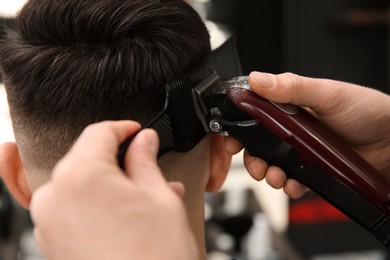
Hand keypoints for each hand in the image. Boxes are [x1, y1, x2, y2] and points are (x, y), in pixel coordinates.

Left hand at [30, 121, 197, 259]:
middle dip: (116, 158)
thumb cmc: (156, 259)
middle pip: (85, 158)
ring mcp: (49, 223)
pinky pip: (71, 208)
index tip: (137, 132)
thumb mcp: (160, 197)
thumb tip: (144, 141)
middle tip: (146, 165)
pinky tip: (123, 212)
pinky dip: (94, 203)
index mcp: (81, 176)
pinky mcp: (52, 243)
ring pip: (79, 184)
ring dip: (107, 182)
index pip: (99, 133)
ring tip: (140, 195)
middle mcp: (55, 197)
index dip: (123, 128)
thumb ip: (146, 161)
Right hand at [225, 71, 389, 197]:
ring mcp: (302, 150)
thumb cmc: (366, 110)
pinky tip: (293, 184)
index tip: (231, 136)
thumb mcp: (327, 94)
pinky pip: (293, 180)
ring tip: (274, 176)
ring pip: (271, 164)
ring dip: (267, 173)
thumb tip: (258, 79)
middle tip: (254, 162)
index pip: (255, 113)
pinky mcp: (313, 170)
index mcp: (290, 106)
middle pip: (258, 143)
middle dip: (250, 156)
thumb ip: (291, 87)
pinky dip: (289, 186)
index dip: (239, 125)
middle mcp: (293, 129)